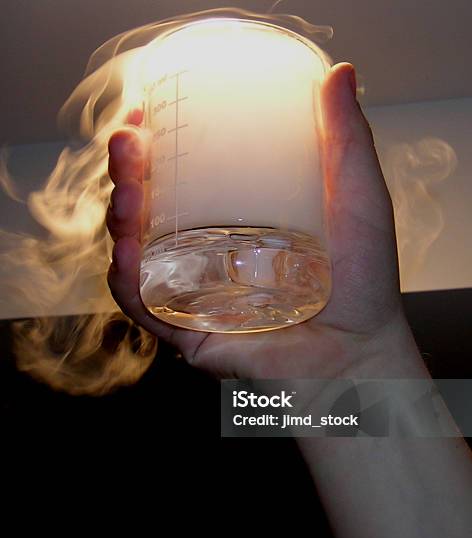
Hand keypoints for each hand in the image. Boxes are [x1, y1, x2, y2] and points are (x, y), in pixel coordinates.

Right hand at [106, 63, 425, 379]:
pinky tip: (126, 255)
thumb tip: (339, 72)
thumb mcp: (357, 198)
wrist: (358, 351)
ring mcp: (193, 288)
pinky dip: (126, 281)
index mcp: (236, 216)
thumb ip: (346, 140)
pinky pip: (144, 304)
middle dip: (127, 172)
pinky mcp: (187, 327)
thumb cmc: (363, 283)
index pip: (181, 174)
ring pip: (136, 251)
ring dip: (119, 219)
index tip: (147, 110)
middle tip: (128, 142)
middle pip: (149, 207)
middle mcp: (207, 250)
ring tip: (127, 193)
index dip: (156, 142)